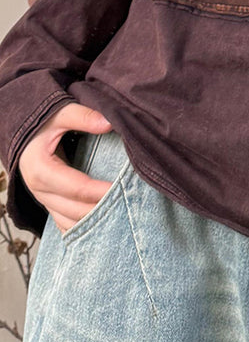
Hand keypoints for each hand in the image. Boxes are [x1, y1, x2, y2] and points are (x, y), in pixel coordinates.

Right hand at [17, 103, 114, 234]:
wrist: (25, 135)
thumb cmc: (43, 124)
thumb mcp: (60, 114)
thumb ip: (83, 117)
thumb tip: (108, 123)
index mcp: (41, 170)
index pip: (76, 188)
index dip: (101, 191)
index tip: (123, 189)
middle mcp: (40, 191)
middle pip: (75, 211)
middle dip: (102, 210)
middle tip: (129, 203)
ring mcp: (44, 201)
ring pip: (70, 223)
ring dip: (94, 223)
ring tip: (122, 214)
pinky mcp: (50, 205)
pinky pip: (66, 224)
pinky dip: (84, 227)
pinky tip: (105, 224)